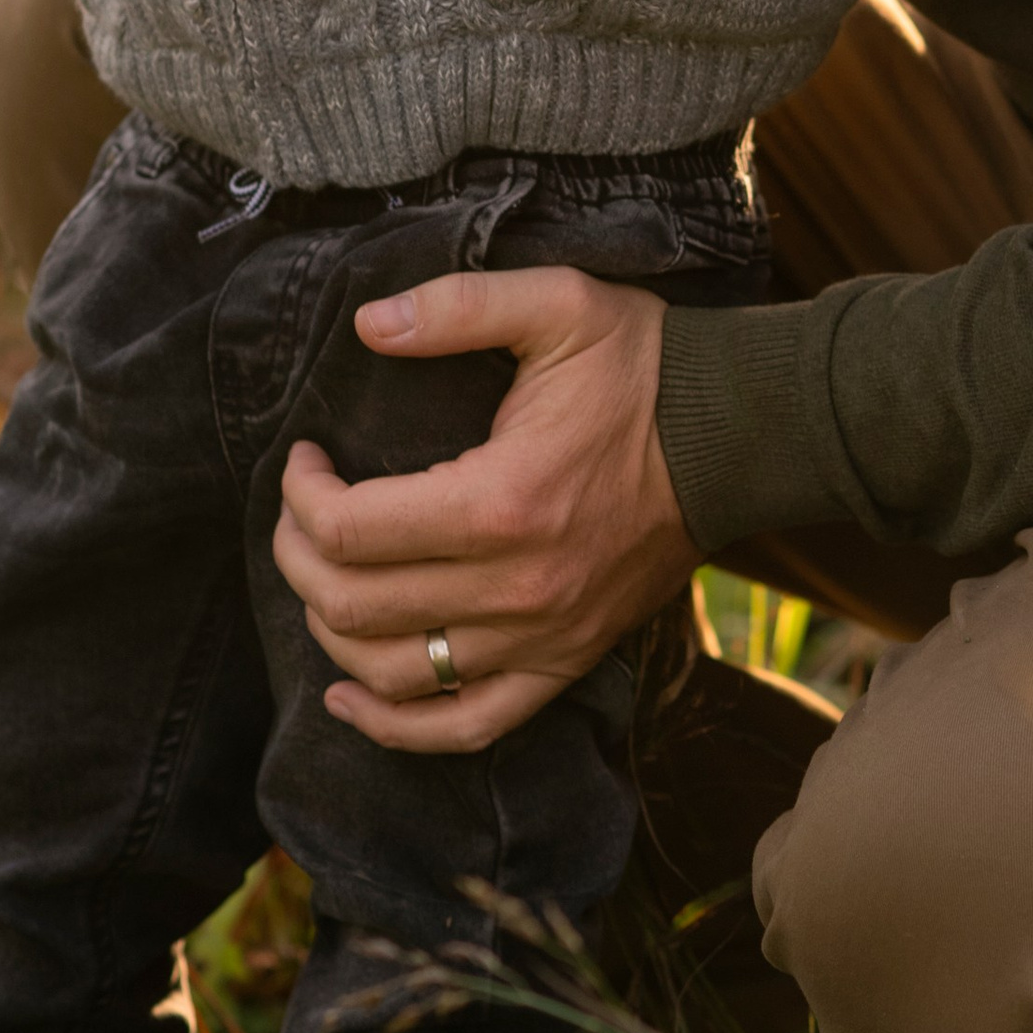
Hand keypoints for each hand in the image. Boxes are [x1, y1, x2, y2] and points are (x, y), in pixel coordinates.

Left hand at [272, 267, 693, 752]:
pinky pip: (464, 727)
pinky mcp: (563, 665)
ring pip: (393, 675)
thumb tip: (368, 323)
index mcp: (500, 501)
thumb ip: (457, 307)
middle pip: (354, 606)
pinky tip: (347, 698)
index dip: (300, 496)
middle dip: (298, 556)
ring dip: (330, 631)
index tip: (304, 457)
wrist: (733, 436)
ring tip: (320, 575)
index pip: (349, 529)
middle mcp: (515, 588)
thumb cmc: (642, 365)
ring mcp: (540, 639)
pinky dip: (393, 728)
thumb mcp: (557, 304)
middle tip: (299, 510)